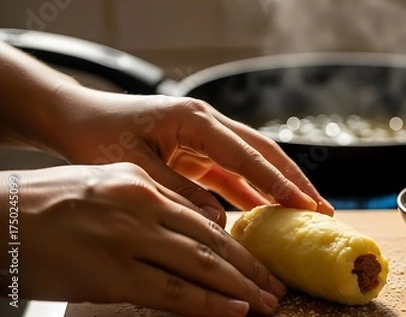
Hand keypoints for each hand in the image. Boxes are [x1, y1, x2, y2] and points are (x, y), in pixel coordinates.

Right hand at [7, 163, 285, 316]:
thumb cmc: (49, 203)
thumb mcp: (107, 186)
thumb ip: (151, 204)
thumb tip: (193, 228)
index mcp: (142, 182)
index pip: (204, 216)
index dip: (238, 244)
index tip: (260, 262)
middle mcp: (142, 204)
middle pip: (212, 240)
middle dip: (250, 268)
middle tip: (277, 287)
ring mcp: (128, 238)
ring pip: (200, 264)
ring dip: (239, 287)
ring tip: (266, 303)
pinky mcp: (111, 274)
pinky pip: (170, 290)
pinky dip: (206, 302)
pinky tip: (232, 309)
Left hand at [51, 83, 334, 221]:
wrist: (78, 119)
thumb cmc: (99, 138)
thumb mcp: (135, 169)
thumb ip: (178, 193)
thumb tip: (218, 221)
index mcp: (193, 120)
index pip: (245, 154)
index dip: (276, 182)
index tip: (303, 205)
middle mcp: (207, 123)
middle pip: (262, 152)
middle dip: (294, 180)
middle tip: (322, 209)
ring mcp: (206, 136)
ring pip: (253, 162)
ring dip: (280, 186)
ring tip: (307, 212)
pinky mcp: (199, 150)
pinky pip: (234, 172)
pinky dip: (253, 191)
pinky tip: (269, 211)